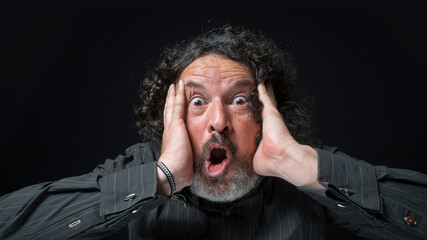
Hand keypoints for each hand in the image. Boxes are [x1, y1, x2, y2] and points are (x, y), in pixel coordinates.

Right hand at [157, 80, 193, 195]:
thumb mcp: (187, 162)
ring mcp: (172, 127)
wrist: (172, 172)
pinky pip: (178, 105)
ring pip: (173, 106)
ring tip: (175, 85)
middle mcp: (169, 131)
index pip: (173, 123)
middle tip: (172, 91)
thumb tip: (201, 166)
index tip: (174, 107)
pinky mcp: (176, 125)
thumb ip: (192, 160)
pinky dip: (179, 94)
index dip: (173, 114)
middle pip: (170, 112)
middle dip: (171, 101)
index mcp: (172, 140)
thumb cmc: (180, 172)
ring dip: (174, 94)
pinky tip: (180, 85)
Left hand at [253, 82, 322, 188]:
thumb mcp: (256, 157)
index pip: (260, 121)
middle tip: (260, 88)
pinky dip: (262, 87)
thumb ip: (252, 153)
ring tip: (261, 79)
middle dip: (262, 98)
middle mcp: (270, 123)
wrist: (280, 158)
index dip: (257, 115)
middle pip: (265, 107)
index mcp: (267, 133)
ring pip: (266, 99)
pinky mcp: (270, 111)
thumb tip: (247, 158)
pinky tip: (260, 79)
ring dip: (264, 90)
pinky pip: (264, 95)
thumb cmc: (270, 161)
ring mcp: (271, 116)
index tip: (253, 110)